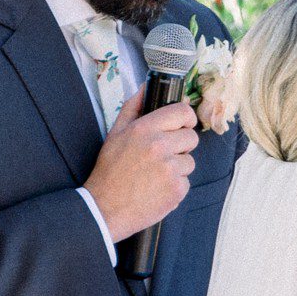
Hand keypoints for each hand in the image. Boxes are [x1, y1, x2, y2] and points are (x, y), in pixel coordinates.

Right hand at [84, 89, 198, 243]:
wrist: (105, 207)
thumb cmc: (110, 171)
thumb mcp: (115, 133)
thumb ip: (132, 107)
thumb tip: (145, 88)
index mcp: (145, 129)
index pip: (183, 112)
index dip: (186, 118)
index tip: (184, 125)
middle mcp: (159, 146)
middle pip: (191, 137)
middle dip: (181, 146)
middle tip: (162, 156)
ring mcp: (170, 168)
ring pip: (190, 162)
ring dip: (177, 168)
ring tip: (155, 175)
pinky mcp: (177, 189)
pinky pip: (186, 182)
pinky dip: (175, 186)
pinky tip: (157, 189)